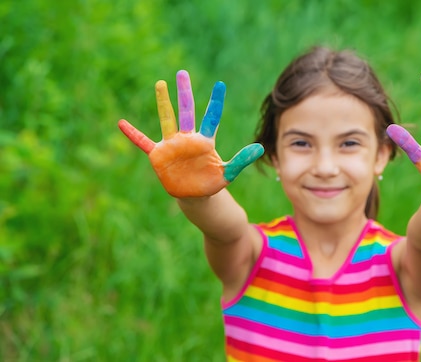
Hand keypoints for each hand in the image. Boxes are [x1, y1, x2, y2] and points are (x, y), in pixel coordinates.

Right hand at [118, 70, 263, 197]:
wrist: (195, 196)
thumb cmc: (211, 183)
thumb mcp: (228, 173)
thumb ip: (241, 160)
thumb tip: (260, 148)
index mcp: (205, 141)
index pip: (212, 117)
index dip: (216, 102)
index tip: (220, 85)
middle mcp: (188, 138)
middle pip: (186, 111)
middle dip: (185, 92)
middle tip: (182, 73)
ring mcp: (172, 145)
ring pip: (167, 120)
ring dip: (163, 103)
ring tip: (161, 84)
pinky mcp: (159, 156)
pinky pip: (144, 143)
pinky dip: (133, 134)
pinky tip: (121, 123)